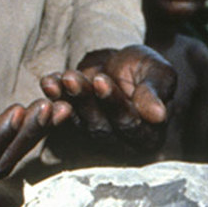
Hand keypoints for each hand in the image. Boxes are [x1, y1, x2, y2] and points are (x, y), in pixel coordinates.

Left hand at [40, 44, 175, 151]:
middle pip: (100, 125)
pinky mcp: (77, 123)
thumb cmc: (147, 69)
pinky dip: (55, 96)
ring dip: (66, 98)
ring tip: (57, 79)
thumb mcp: (158, 74)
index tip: (101, 81)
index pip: (128, 123)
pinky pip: (63, 113)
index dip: (113, 103)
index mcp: (146, 134)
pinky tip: (48, 82)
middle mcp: (120, 141)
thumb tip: (159, 115)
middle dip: (84, 99)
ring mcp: (96, 134)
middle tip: (71, 78)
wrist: (125, 65)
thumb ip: (155, 93)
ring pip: (79, 120)